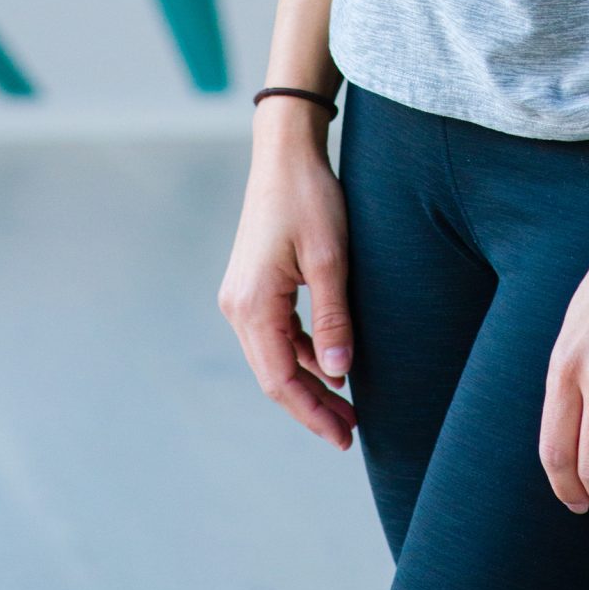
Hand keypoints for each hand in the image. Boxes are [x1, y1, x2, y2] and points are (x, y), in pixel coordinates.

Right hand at [218, 114, 357, 448]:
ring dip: (309, 383)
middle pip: (275, 375)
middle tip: (350, 432)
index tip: (345, 436)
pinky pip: (277, 334)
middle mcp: (238, 307)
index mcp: (252, 305)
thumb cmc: (310, 198)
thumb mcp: (331, 259)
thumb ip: (334, 319)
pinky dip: (303, 354)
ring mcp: (243, 296)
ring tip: (347, 407)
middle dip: (311, 407)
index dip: (312, 413)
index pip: (281, 379)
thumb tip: (339, 376)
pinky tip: (331, 366)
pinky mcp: (254, 286)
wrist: (286, 153)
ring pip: (275, 357)